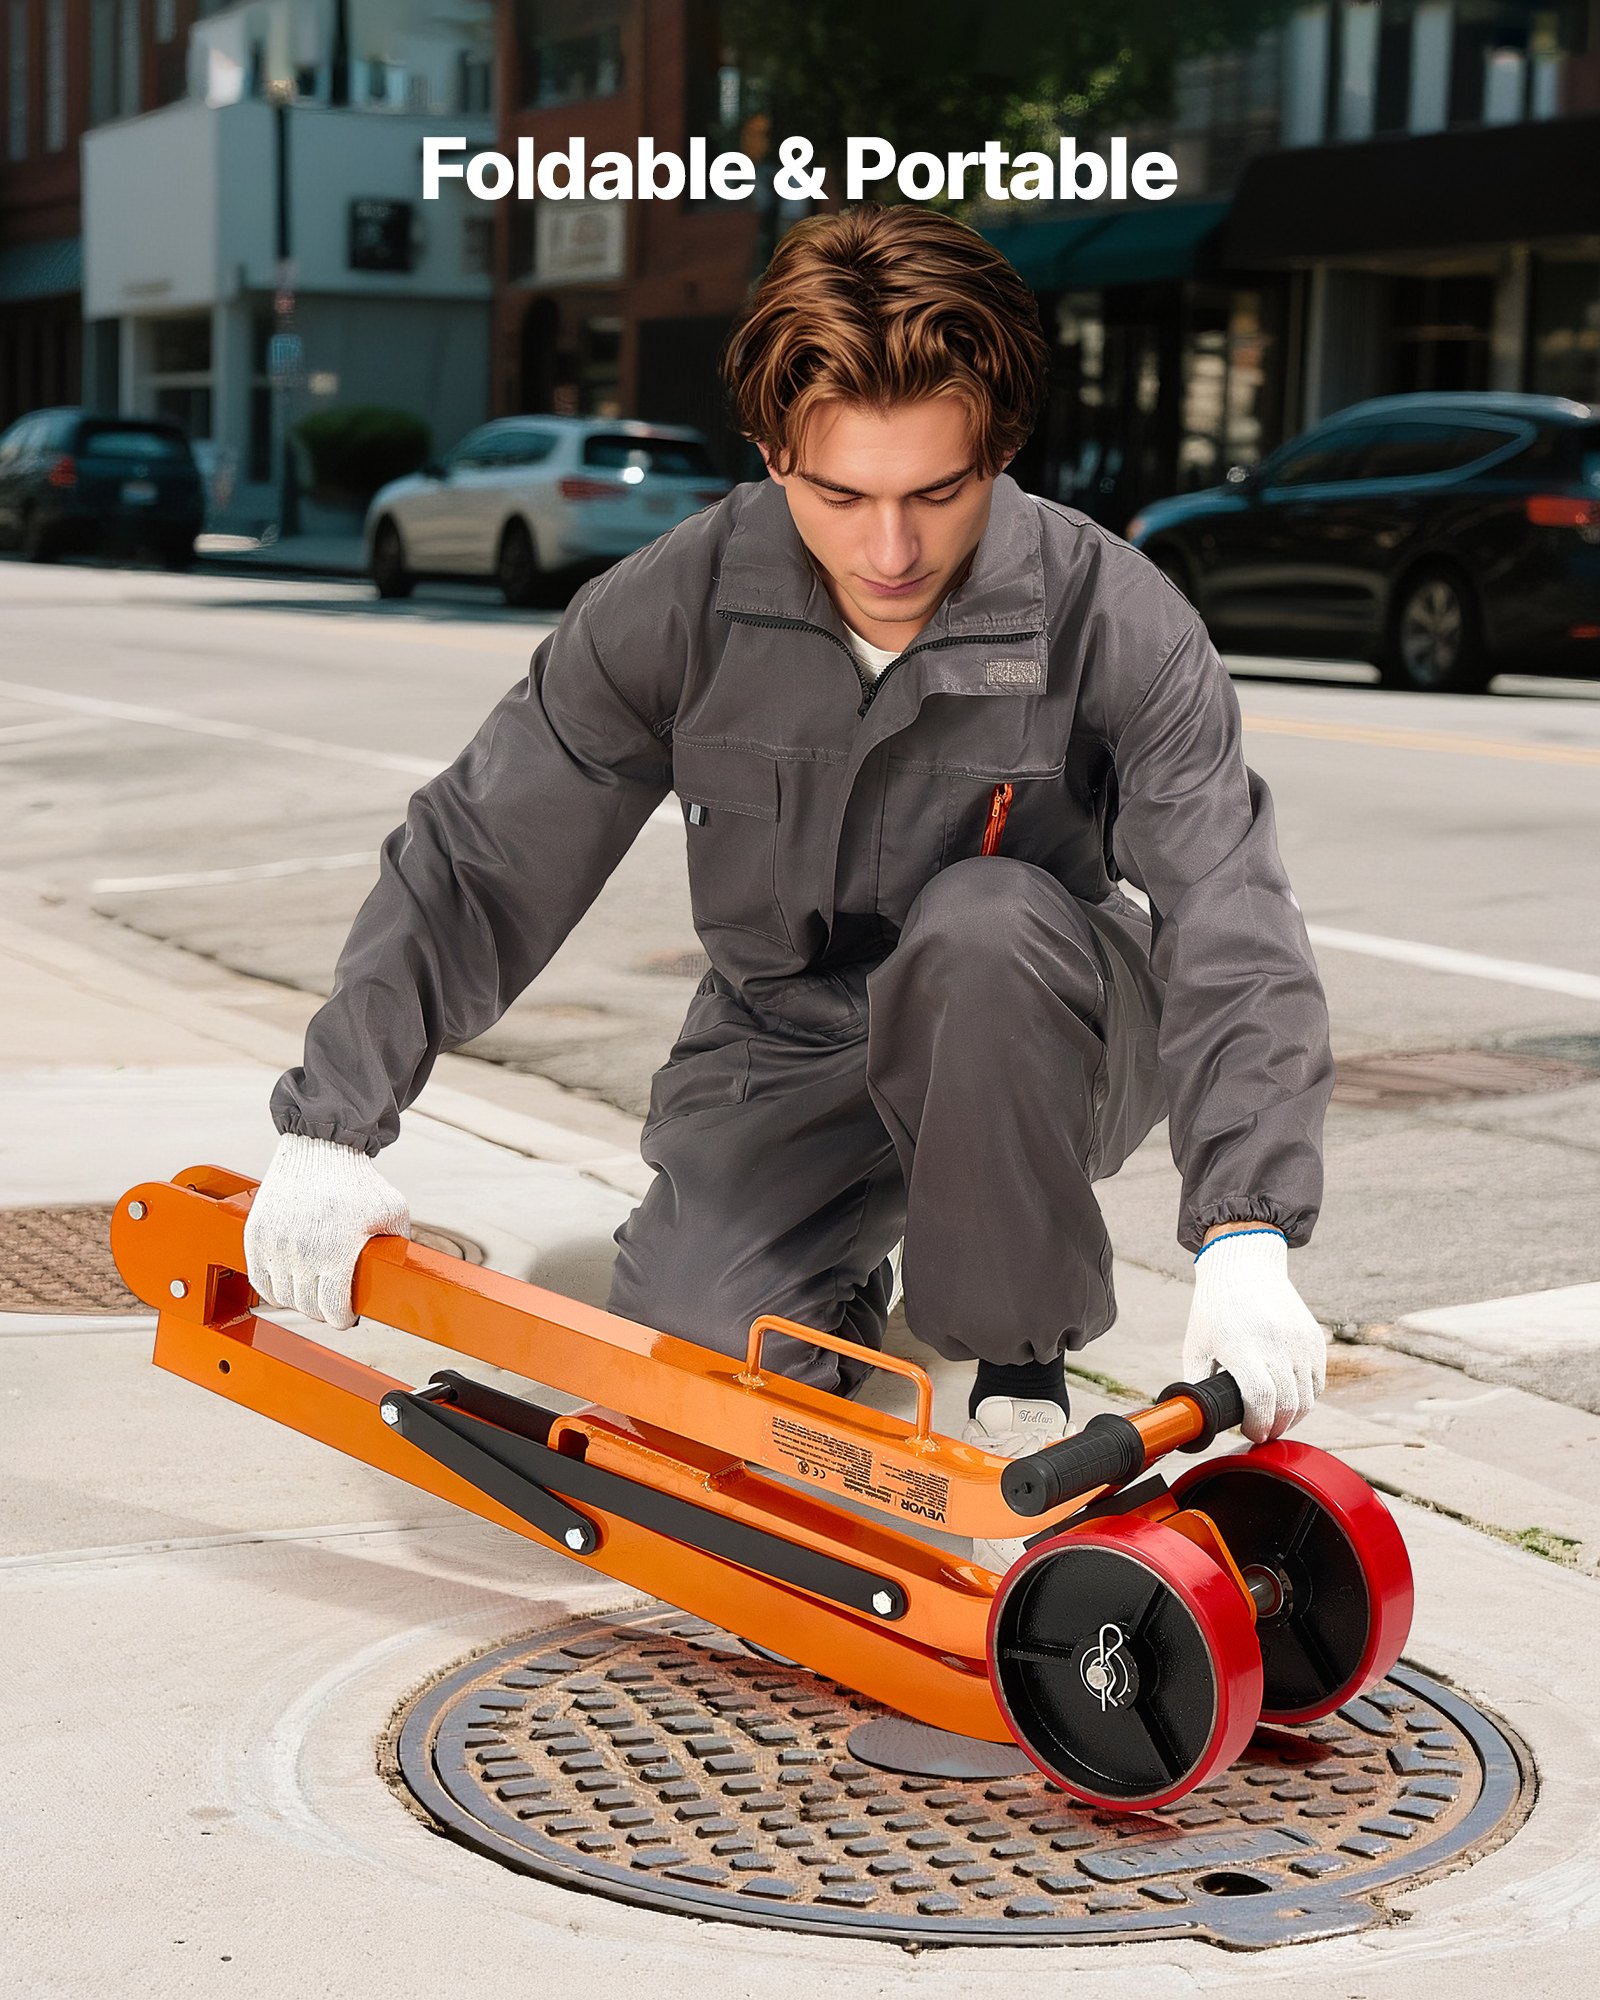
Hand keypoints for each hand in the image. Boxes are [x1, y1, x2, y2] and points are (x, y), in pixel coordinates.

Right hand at [244, 1132, 409, 1329]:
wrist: (320, 1148)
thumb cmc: (358, 1180)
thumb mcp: (393, 1211)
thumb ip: (398, 1244)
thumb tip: (401, 1269)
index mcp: (336, 1253)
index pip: (333, 1311)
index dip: (343, 1319)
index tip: (348, 1315)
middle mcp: (301, 1253)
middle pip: (307, 1308)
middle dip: (323, 1311)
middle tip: (333, 1302)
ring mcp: (275, 1246)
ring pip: (282, 1297)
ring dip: (299, 1300)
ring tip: (313, 1290)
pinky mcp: (256, 1236)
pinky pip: (260, 1281)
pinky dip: (274, 1288)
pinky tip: (289, 1282)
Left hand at [1181, 1228, 1325, 1443]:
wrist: (1244, 1267)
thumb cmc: (1214, 1310)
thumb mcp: (1196, 1346)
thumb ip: (1198, 1385)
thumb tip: (1197, 1419)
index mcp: (1242, 1346)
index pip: (1261, 1398)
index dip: (1258, 1424)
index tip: (1250, 1433)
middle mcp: (1275, 1343)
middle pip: (1288, 1404)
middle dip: (1275, 1427)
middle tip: (1263, 1432)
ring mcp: (1299, 1340)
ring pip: (1308, 1398)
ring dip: (1292, 1417)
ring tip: (1275, 1420)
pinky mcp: (1313, 1338)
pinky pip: (1317, 1381)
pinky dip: (1306, 1398)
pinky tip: (1289, 1401)